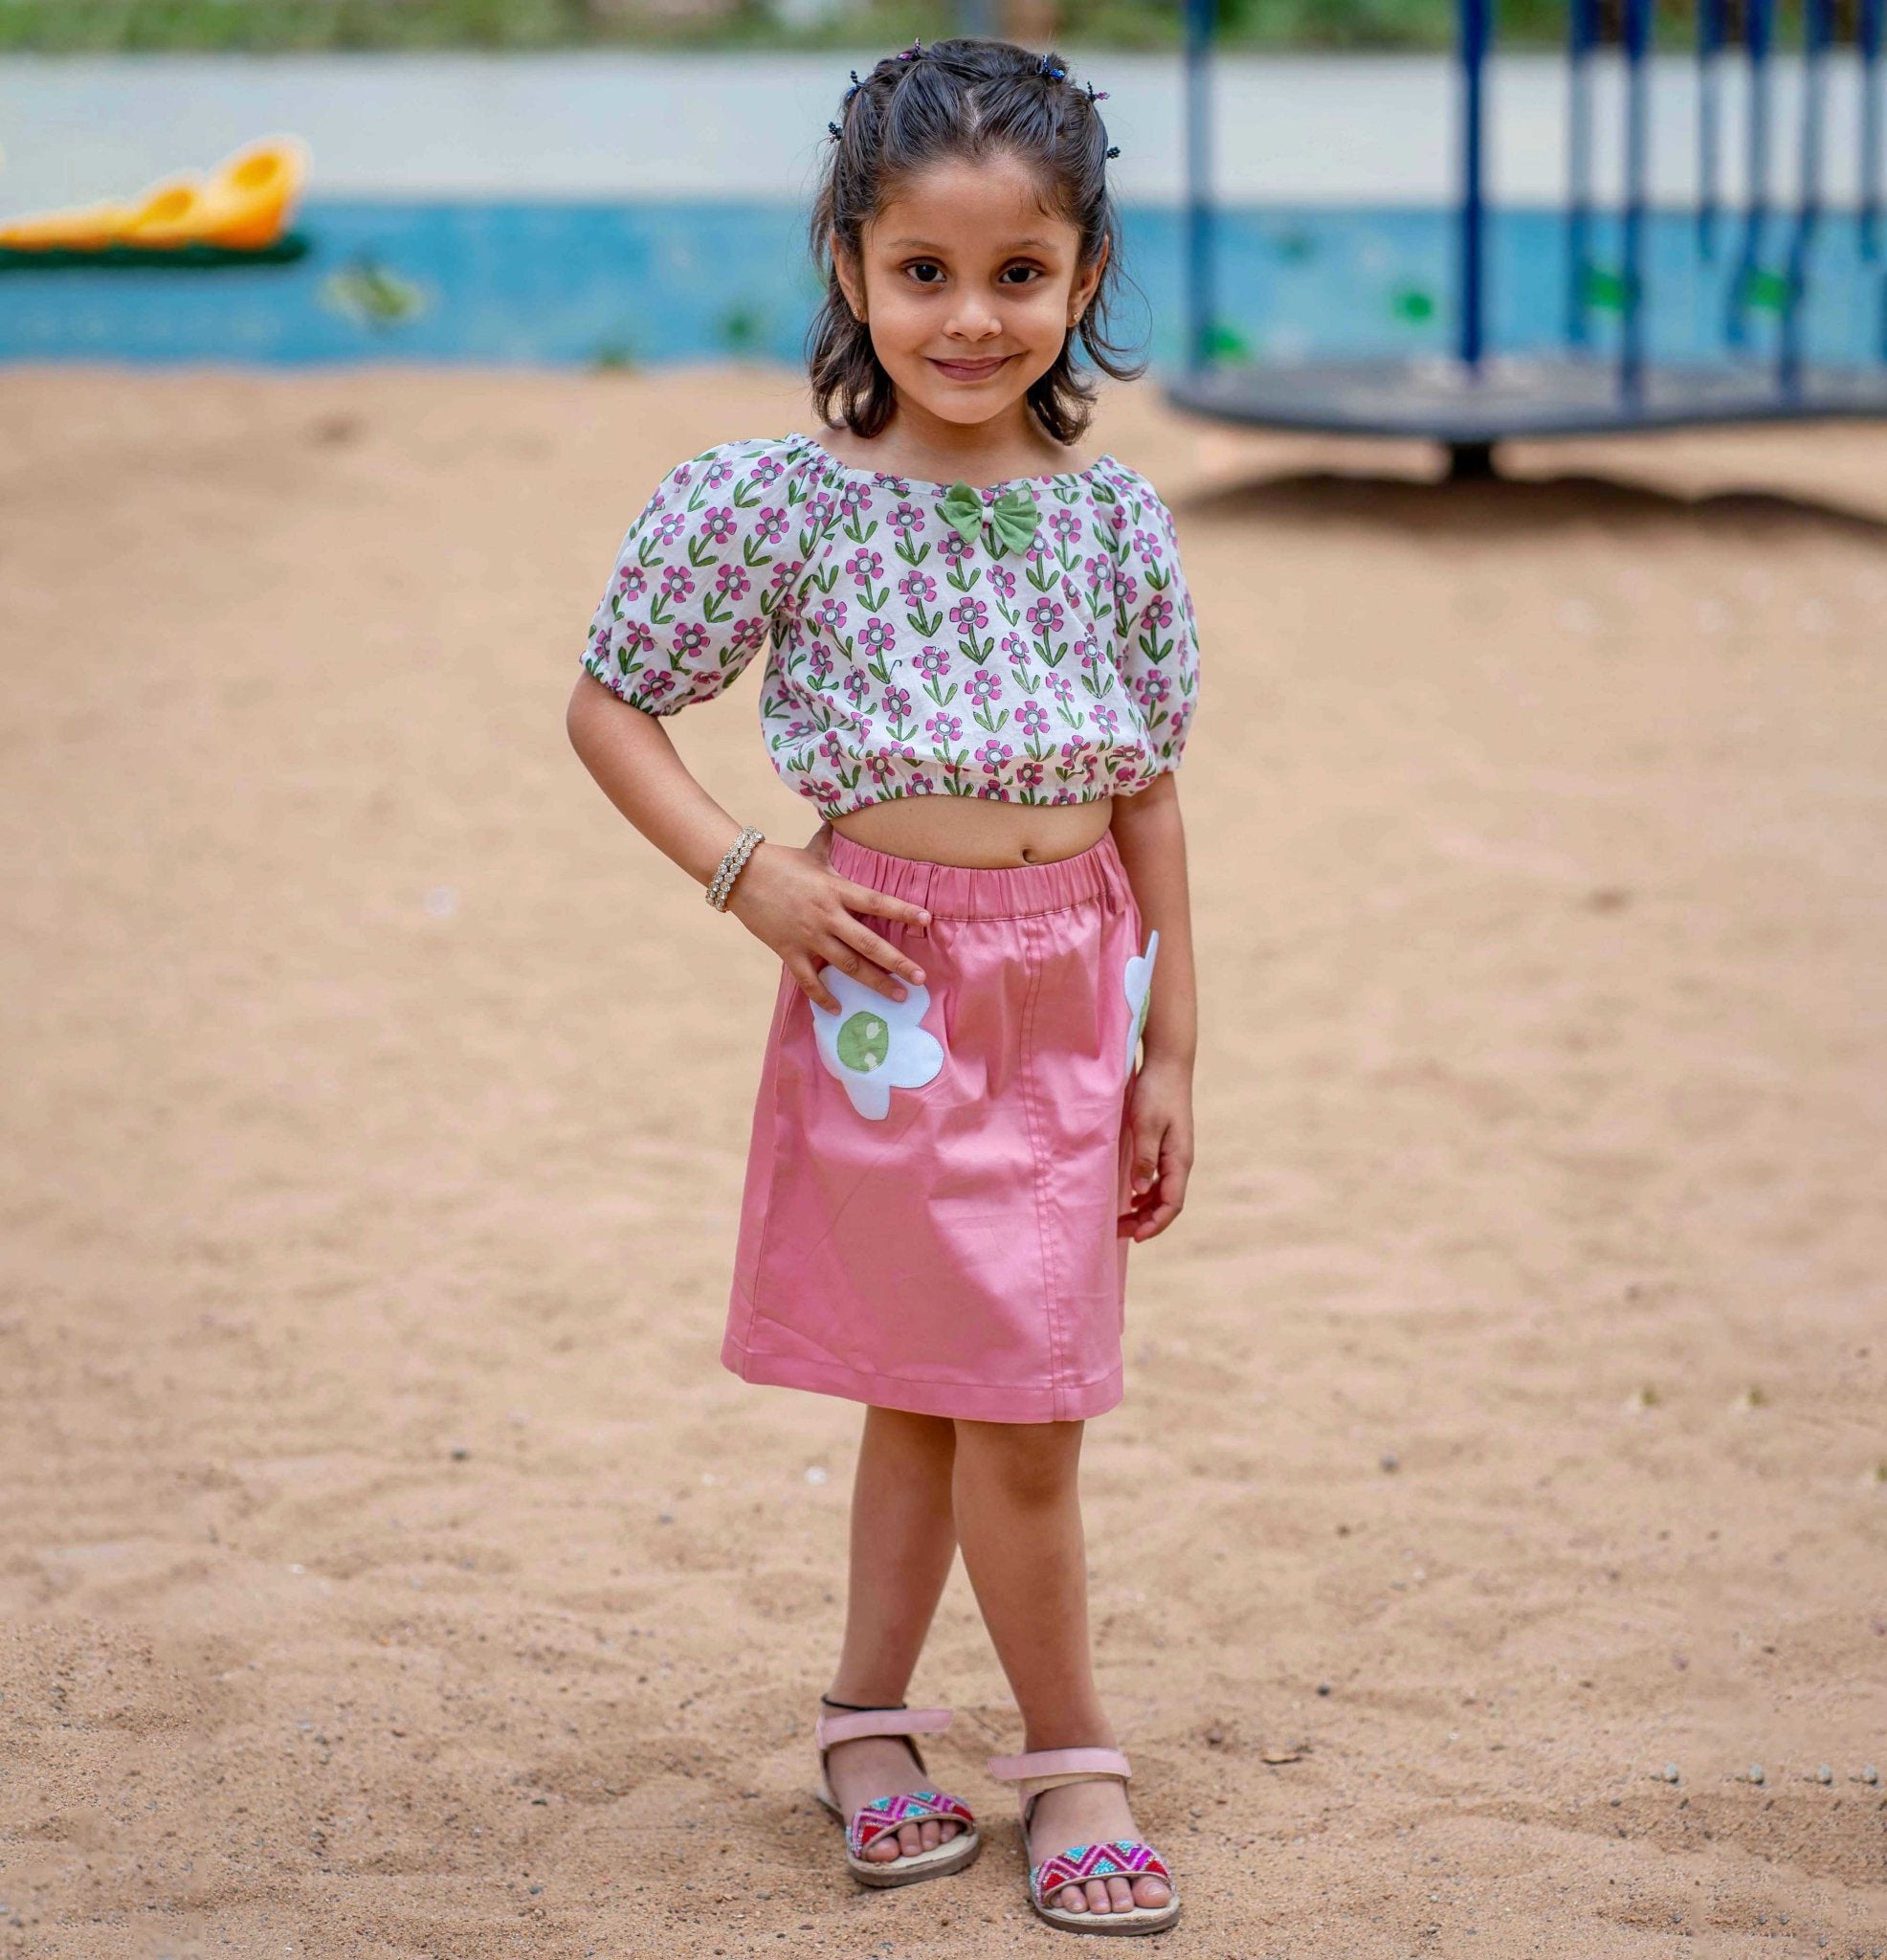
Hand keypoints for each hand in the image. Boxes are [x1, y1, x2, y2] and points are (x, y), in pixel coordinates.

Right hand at [724, 832, 930, 1012]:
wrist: (739, 874)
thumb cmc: (778, 860)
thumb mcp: (812, 851)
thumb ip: (830, 841)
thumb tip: (839, 817)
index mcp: (836, 890)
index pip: (877, 902)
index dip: (903, 911)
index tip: (927, 921)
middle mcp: (827, 916)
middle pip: (869, 943)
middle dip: (898, 963)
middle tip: (921, 979)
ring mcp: (808, 936)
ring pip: (847, 966)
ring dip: (874, 983)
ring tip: (897, 996)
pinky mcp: (789, 951)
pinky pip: (809, 980)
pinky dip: (824, 997)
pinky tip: (839, 1009)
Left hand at [1119, 1053, 1192, 1240]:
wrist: (1168, 1064)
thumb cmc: (1156, 1092)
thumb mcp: (1145, 1125)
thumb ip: (1144, 1159)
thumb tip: (1139, 1192)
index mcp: (1179, 1159)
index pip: (1172, 1203)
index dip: (1155, 1224)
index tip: (1135, 1236)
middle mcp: (1181, 1161)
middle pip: (1167, 1203)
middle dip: (1146, 1222)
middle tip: (1118, 1232)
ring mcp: (1175, 1154)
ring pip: (1162, 1193)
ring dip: (1144, 1210)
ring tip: (1120, 1220)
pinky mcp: (1167, 1147)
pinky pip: (1158, 1180)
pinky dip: (1144, 1194)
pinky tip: (1129, 1197)